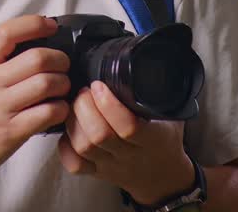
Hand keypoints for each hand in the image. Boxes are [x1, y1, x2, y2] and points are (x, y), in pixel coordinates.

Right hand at [0, 15, 71, 195]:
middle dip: (60, 60)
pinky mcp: (10, 134)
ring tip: (61, 91)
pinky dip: (60, 110)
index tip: (50, 26)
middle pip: (37, 57)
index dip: (34, 24)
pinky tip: (57, 112)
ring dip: (63, 85)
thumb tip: (28, 51)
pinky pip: (47, 113)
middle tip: (63, 67)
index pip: (6, 32)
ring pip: (47, 83)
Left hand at [57, 81, 194, 204]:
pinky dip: (65, 144)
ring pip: (83, 148)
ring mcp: (110, 166)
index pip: (129, 127)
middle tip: (85, 90)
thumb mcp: (173, 114)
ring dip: (73, 121)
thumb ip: (162, 92)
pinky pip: (74, 164)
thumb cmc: (165, 140)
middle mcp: (129, 155)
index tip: (99, 84)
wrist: (164, 177)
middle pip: (99, 136)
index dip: (109, 104)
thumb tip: (149, 59)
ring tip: (76, 104)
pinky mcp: (97, 173)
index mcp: (152, 139)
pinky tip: (70, 128)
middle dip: (85, 107)